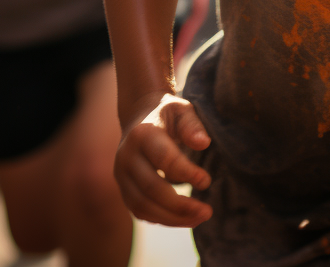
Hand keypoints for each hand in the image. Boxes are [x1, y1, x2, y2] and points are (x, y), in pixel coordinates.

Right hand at [115, 94, 212, 227]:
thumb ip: (192, 125)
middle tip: (207, 211)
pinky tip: (184, 218)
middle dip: (180, 205)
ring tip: (199, 218)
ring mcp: (121, 175)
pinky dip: (162, 219)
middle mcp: (126, 156)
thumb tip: (203, 143)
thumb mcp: (182, 110)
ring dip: (172, 218)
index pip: (164, 159)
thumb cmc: (167, 113)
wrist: (140, 116)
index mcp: (142, 133)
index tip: (206, 181)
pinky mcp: (123, 189)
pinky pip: (140, 211)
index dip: (186, 173)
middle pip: (151, 189)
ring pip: (143, 206)